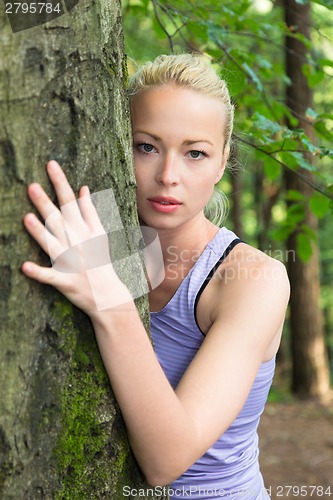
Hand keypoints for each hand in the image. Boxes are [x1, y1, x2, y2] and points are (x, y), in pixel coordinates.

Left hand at [22, 160, 132, 315]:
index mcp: (84, 231)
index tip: (50, 164)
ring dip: (40, 233)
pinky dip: (39, 272)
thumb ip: (89, 211)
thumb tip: (83, 188)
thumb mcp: (99, 234)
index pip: (70, 202)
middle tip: (31, 186)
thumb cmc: (102, 262)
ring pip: (53, 245)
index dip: (60, 183)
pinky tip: (25, 266)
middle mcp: (77, 243)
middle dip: (45, 203)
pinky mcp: (65, 282)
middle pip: (59, 221)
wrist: (109, 295)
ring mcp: (71, 263)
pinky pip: (50, 277)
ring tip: (27, 218)